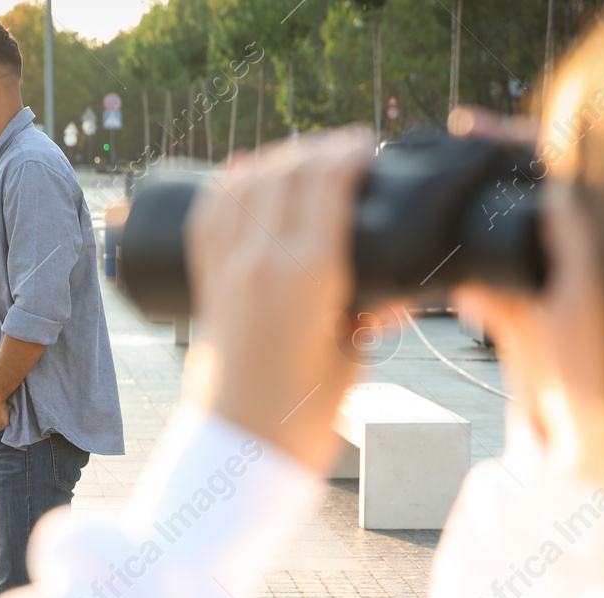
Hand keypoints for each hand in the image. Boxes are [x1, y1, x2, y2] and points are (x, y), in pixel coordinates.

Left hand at [183, 127, 378, 472]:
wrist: (241, 445)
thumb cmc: (304, 413)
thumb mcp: (354, 354)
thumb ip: (372, 313)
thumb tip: (396, 293)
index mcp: (308, 272)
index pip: (327, 181)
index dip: (349, 152)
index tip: (368, 147)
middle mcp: (261, 258)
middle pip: (287, 169)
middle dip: (319, 150)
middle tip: (346, 152)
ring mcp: (228, 267)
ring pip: (246, 181)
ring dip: (277, 159)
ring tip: (304, 159)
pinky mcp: (207, 281)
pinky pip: (212, 212)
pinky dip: (230, 185)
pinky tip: (245, 173)